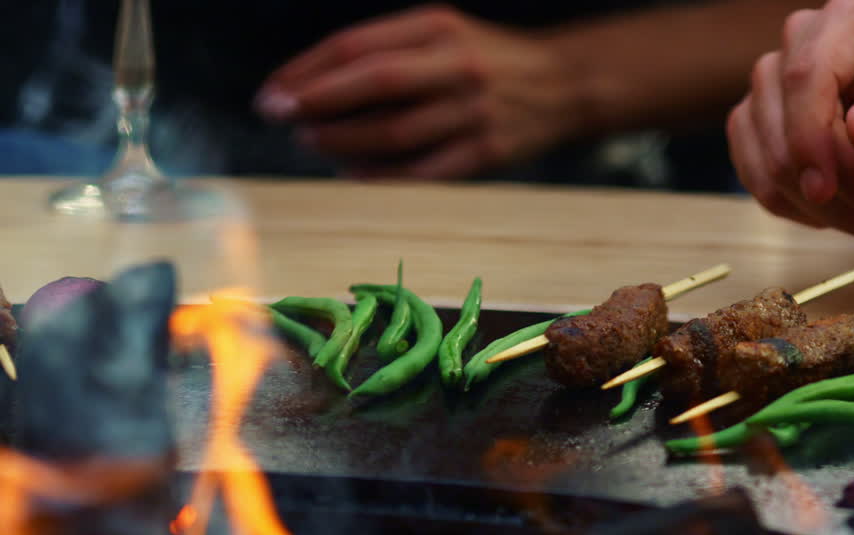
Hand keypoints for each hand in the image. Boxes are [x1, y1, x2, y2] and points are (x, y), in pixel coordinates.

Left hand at [256, 7, 581, 178]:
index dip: (307, 70)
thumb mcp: (443, 32)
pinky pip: (423, 171)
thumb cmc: (487, 60)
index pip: (357, 45)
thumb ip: (387, 49)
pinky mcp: (488, 151)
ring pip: (395, 132)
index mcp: (438, 26)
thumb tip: (313, 84)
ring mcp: (474, 110)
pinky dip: (382, 175)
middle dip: (318, 102)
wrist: (565, 85)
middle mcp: (456, 64)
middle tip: (280, 118)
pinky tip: (352, 173)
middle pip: (375, 83)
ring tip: (312, 143)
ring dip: (344, 142)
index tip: (274, 93)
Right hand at [727, 0, 853, 236]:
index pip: (807, 77)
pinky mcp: (754, 125)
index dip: (810, 138)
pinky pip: (759, 181)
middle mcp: (802, 41)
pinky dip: (802, 211)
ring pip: (770, 162)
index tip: (825, 191)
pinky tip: (845, 212)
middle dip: (836, 185)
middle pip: (785, 126)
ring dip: (825, 209)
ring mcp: (771, 84)